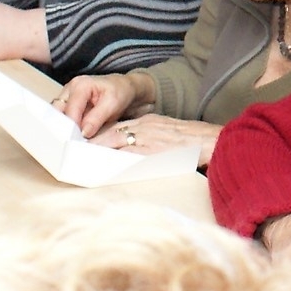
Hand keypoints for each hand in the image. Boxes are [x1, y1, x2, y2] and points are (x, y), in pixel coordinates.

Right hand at [58, 72, 153, 135]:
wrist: (125, 88)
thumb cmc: (121, 92)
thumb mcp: (113, 103)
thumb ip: (97, 118)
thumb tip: (83, 132)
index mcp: (80, 85)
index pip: (70, 110)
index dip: (72, 127)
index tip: (76, 142)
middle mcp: (69, 90)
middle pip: (58, 113)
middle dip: (64, 128)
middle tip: (73, 144)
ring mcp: (67, 98)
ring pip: (59, 117)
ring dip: (65, 129)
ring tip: (74, 142)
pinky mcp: (69, 107)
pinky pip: (64, 119)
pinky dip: (68, 129)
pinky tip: (76, 138)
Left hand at [89, 115, 221, 166]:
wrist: (214, 141)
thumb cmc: (195, 141)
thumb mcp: (169, 133)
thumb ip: (152, 139)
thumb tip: (135, 153)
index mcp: (149, 122)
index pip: (118, 127)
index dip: (101, 136)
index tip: (87, 143)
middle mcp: (145, 127)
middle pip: (111, 133)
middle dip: (93, 143)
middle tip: (76, 152)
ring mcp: (148, 138)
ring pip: (115, 142)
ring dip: (97, 152)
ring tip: (82, 160)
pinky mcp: (152, 151)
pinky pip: (126, 156)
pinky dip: (112, 161)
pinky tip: (102, 168)